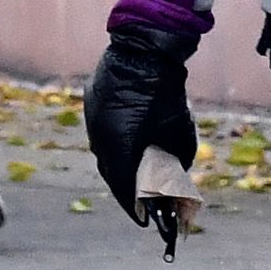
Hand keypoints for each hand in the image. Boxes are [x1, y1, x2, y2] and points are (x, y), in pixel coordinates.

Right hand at [85, 22, 200, 246]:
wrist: (144, 47)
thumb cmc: (166, 89)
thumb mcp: (178, 127)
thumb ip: (176, 156)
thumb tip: (176, 176)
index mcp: (121, 143)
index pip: (126, 185)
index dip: (137, 206)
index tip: (146, 222)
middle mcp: (101, 135)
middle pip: (113, 173)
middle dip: (128, 192)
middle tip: (143, 207)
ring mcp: (93, 120)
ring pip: (105, 155)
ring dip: (120, 169)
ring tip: (135, 181)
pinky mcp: (92, 107)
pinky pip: (102, 137)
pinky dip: (115, 149)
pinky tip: (126, 152)